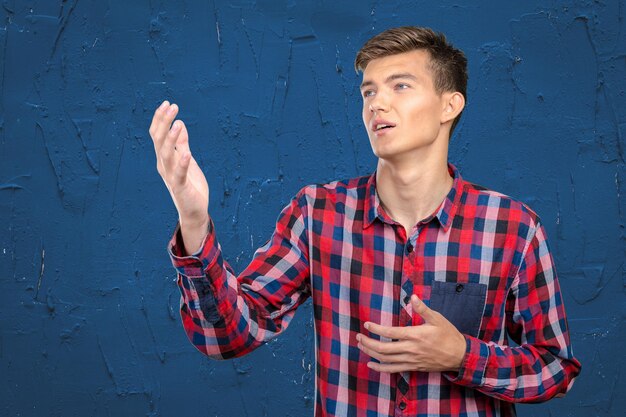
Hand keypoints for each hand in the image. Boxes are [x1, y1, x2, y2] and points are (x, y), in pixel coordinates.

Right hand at [149, 101, 209, 252]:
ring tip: (177, 124)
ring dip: (171, 139)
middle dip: (164, 122)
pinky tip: (188, 153)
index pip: (158, 135)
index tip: (167, 103)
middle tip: (172, 106)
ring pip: (166, 155)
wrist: (195, 210)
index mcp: (165, 158)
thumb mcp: (188, 160)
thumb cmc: (191, 185)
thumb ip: (183, 145)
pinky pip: (180, 174)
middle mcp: (164, 165)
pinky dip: (183, 163)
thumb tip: (179, 124)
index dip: (161, 119)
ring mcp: (171, 176)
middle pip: (159, 141)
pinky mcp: (181, 187)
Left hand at [356, 295, 466, 372]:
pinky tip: (370, 365)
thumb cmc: (448, 335)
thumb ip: (423, 308)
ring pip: (386, 360)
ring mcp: (411, 360)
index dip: (376, 329)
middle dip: (368, 342)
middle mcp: (411, 349)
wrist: (460, 356)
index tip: (366, 325)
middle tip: (358, 336)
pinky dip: (380, 368)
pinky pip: (393, 370)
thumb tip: (413, 297)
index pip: (390, 332)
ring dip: (371, 353)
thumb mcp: (437, 318)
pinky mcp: (413, 367)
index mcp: (415, 335)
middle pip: (383, 349)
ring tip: (360, 346)